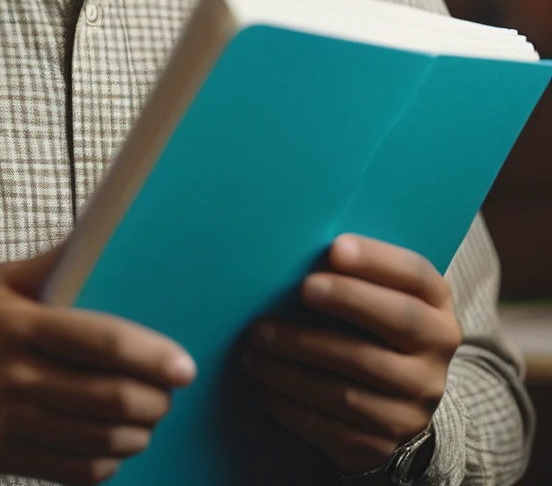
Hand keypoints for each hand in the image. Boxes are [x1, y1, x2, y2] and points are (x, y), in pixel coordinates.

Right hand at [0, 246, 195, 484]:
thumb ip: (49, 262)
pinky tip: (117, 444)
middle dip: (155, 400)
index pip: (101, 342)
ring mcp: (15, 423)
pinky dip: (109, 461)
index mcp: (22, 327)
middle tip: (170, 393)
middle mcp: (20, 377)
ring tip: (149, 417)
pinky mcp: (12, 459)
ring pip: (100, 438)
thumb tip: (96, 230)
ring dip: (139, 432)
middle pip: (109, 397)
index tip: (183, 365)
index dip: (151, 355)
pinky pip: (77, 469)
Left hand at [241, 234, 461, 475]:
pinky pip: (332, 427)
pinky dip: (291, 405)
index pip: (416, 276)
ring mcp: (414, 405)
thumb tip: (297, 249)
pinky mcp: (383, 443)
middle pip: (398, 322)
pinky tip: (262, 385)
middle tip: (300, 289)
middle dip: (346, 300)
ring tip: (255, 342)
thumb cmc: (371, 327)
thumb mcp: (379, 295)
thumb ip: (353, 274)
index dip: (377, 261)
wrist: (395, 401)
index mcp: (436, 307)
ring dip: (296, 361)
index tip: (335, 249)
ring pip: (353, 382)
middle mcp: (435, 355)